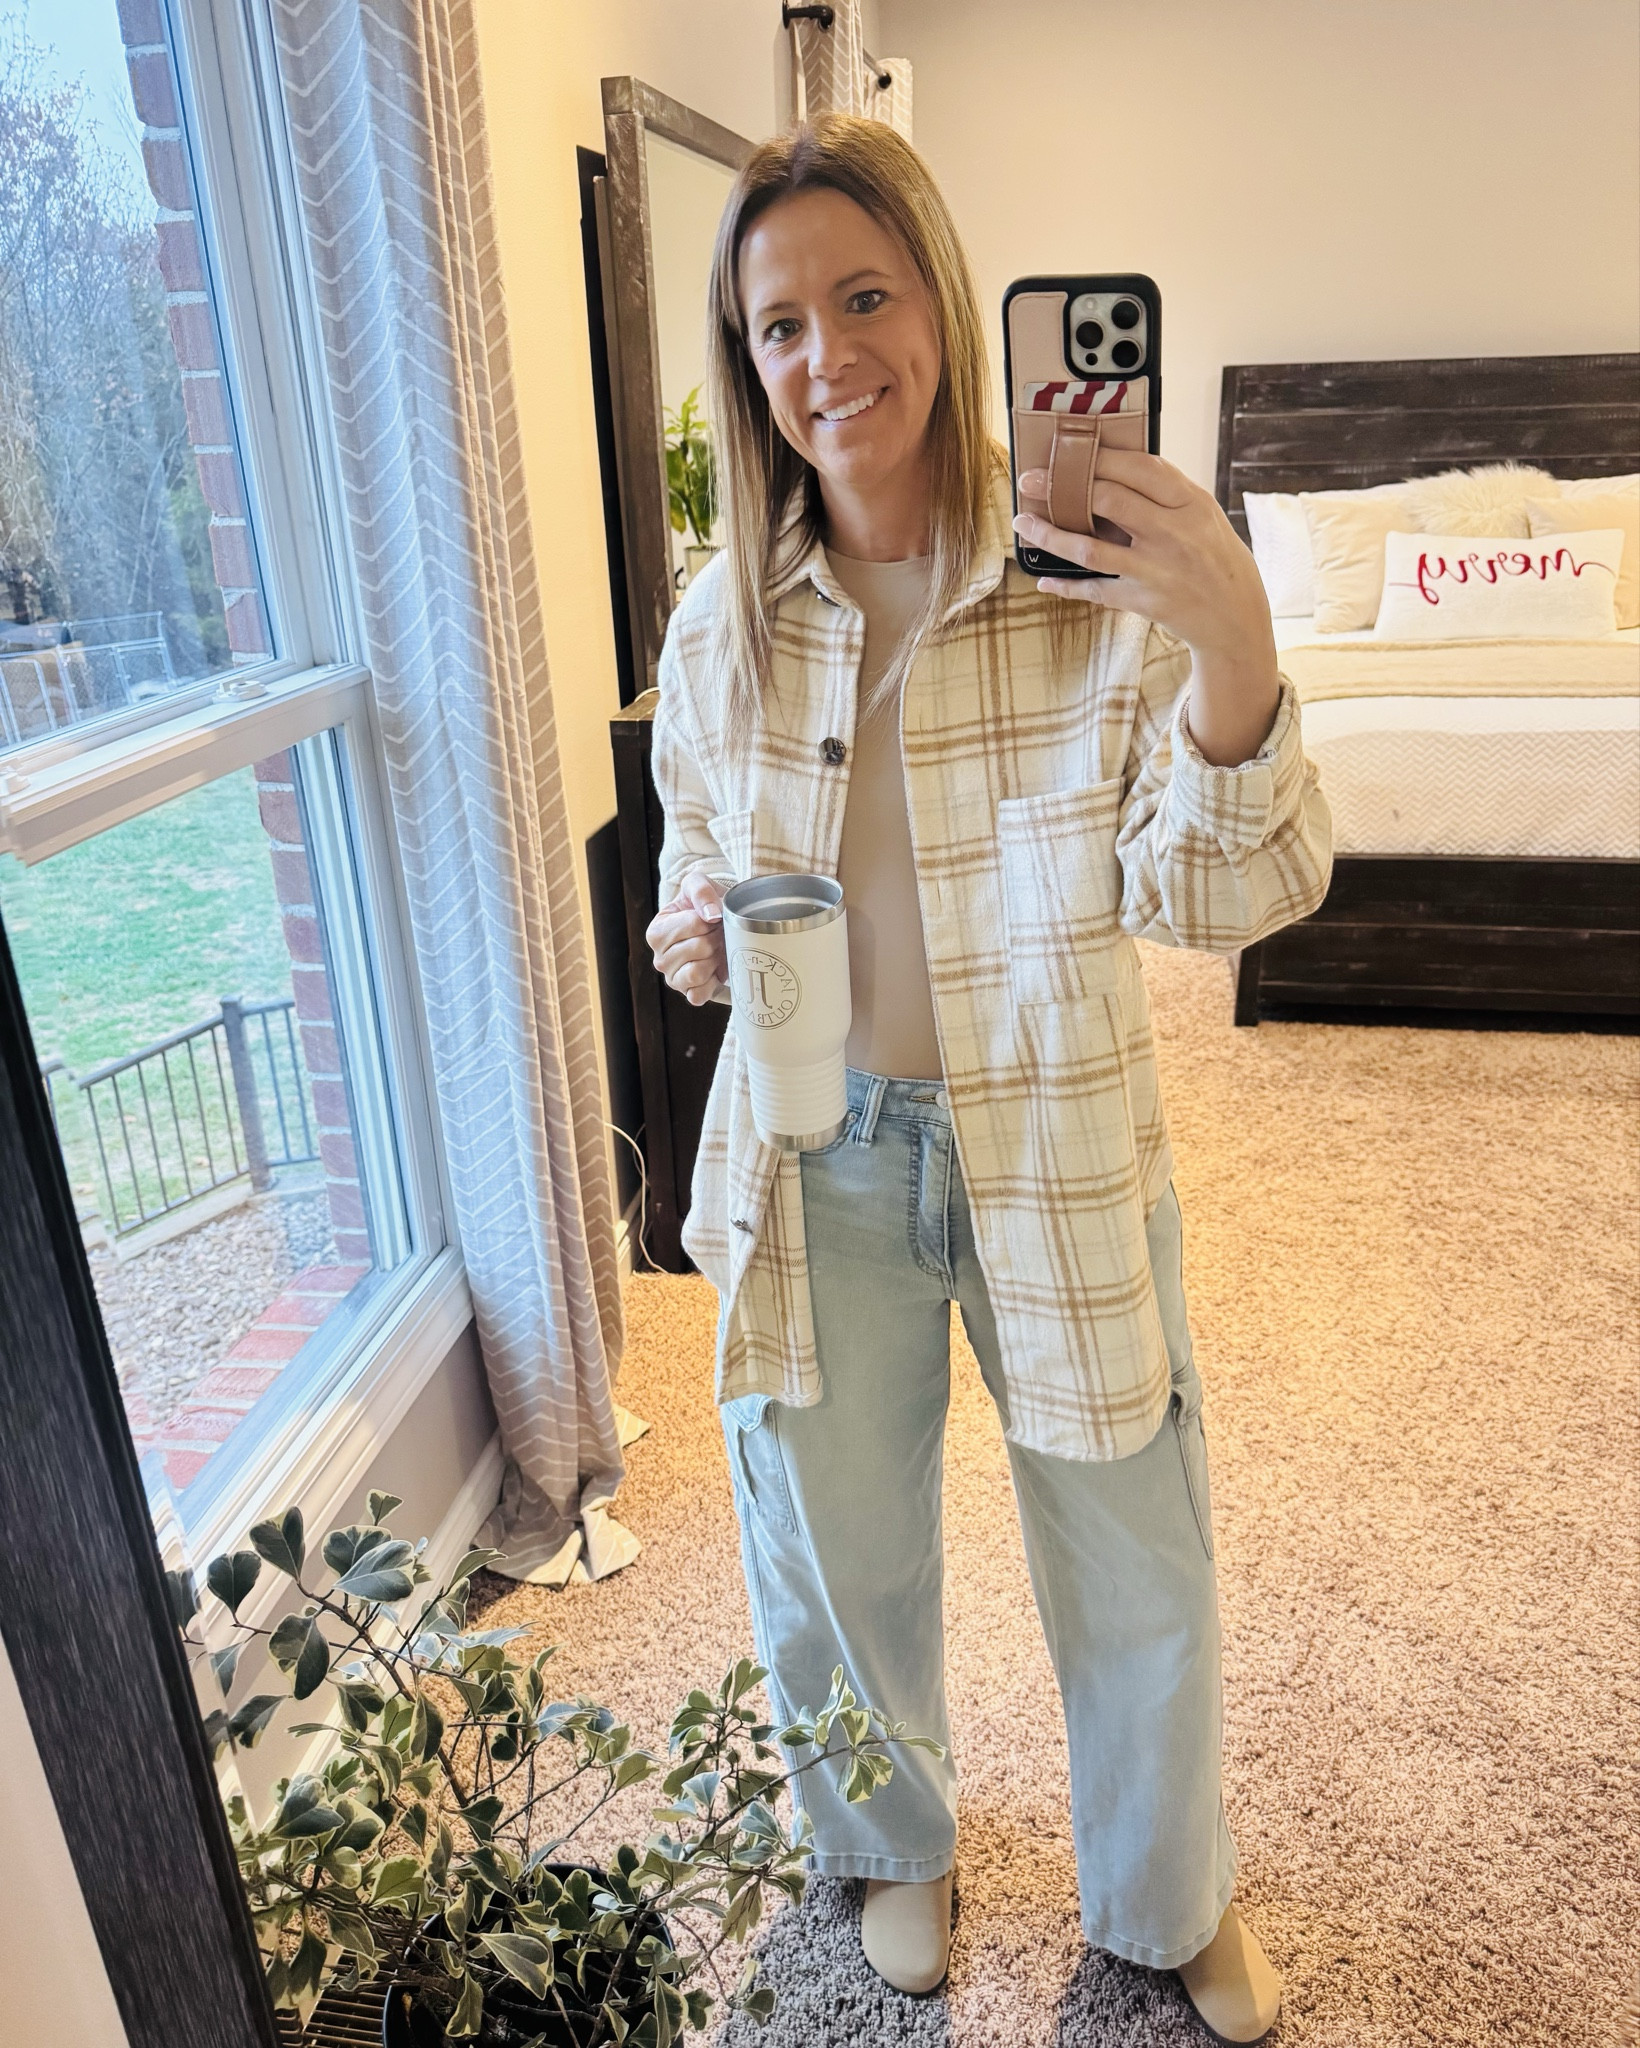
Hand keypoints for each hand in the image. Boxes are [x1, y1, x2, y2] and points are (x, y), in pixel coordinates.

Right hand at [647, 869, 727, 1005]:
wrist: (721, 927)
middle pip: (698, 948)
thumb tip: (711, 915)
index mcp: (656, 932)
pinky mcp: (688, 995)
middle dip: (716, 939)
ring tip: (716, 951)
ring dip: (715, 960)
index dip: (712, 920)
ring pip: (697, 972)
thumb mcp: (699, 884)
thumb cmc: (705, 905)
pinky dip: (713, 984)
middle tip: (719, 935)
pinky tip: (715, 971)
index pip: (693, 924)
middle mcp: (659, 958)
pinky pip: (699, 995)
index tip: (714, 918)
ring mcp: (673, 979)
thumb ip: (701, 890)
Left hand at [1013, 449, 1279, 765]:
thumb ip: (1163, 493)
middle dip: (1061, 485)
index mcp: (1190, 503)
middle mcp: (1172, 533)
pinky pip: (1094, 590)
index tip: (1068, 448)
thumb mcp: (1202, 515)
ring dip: (1049, 534)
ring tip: (1024, 522)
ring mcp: (1154, 570)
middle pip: (1108, 499)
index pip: (1138, 467)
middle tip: (1031, 479)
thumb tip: (1111, 467)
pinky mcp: (1142, 601)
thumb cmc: (1214, 556)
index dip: (1097, 456)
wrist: (1235, 616)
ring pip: (1089, 548)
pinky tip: (1043, 579)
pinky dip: (1065, 586)